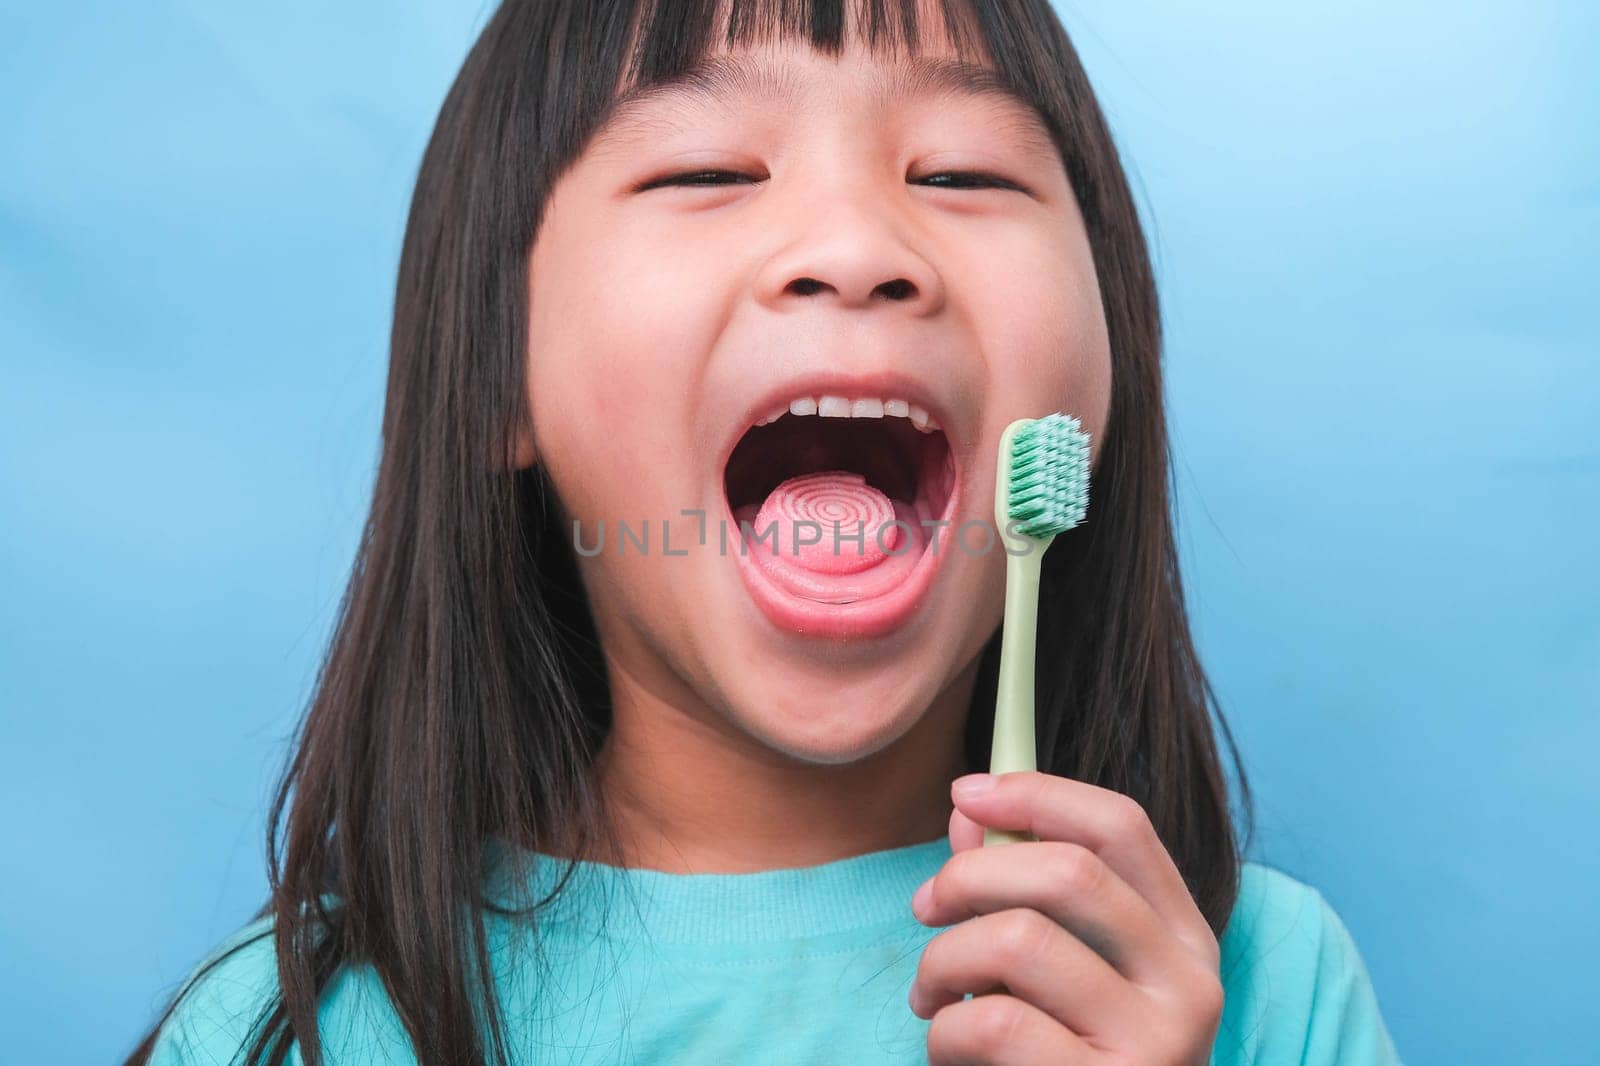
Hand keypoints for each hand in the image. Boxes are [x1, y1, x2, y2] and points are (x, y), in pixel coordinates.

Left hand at [908, 771, 1223, 1064]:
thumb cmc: (1067, 1062)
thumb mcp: (1059, 973)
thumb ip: (1022, 892)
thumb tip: (969, 815)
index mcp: (1185, 940)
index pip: (1122, 826)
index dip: (1037, 793)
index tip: (964, 791)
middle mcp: (1190, 985)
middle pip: (1067, 871)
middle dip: (969, 875)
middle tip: (923, 907)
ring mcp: (1157, 1044)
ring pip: (1019, 939)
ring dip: (944, 960)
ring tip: (931, 996)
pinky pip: (993, 1024)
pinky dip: (944, 1030)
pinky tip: (946, 1048)